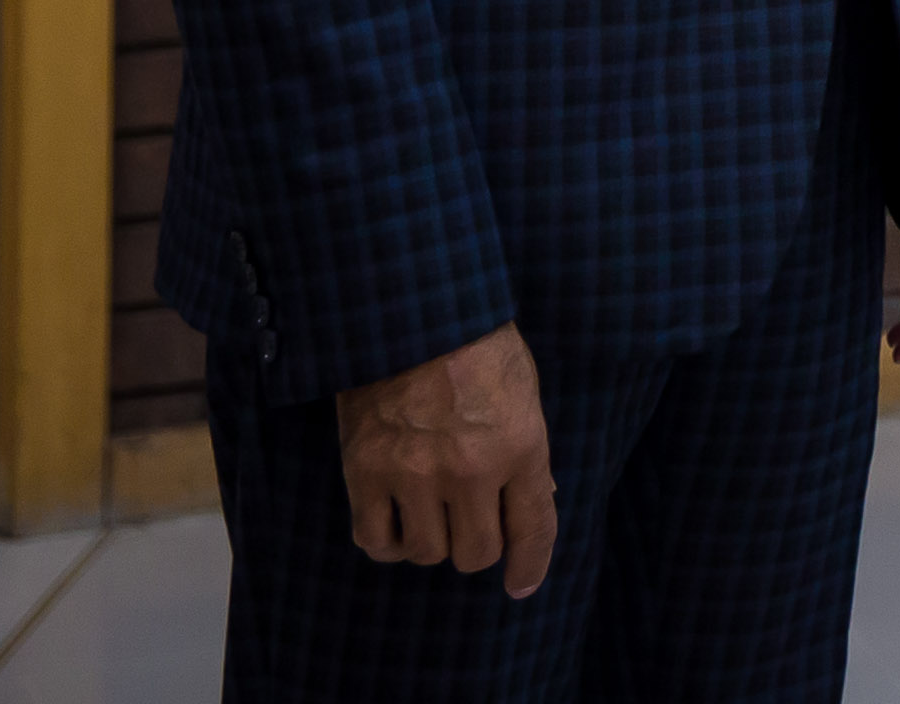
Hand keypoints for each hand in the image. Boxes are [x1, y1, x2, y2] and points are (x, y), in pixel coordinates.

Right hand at [336, 321, 555, 596]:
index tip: (521, 585)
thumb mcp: (524, 394)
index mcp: (520, 446)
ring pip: (426, 553)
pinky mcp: (366, 472)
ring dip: (431, 544)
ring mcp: (414, 475)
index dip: (530, 564)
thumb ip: (526, 453)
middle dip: (478, 549)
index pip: (533, 528)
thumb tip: (529, 503)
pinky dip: (386, 543)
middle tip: (471, 528)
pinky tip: (394, 524)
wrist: (412, 314)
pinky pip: (374, 540)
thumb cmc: (478, 346)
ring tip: (431, 516)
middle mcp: (469, 470)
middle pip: (475, 554)